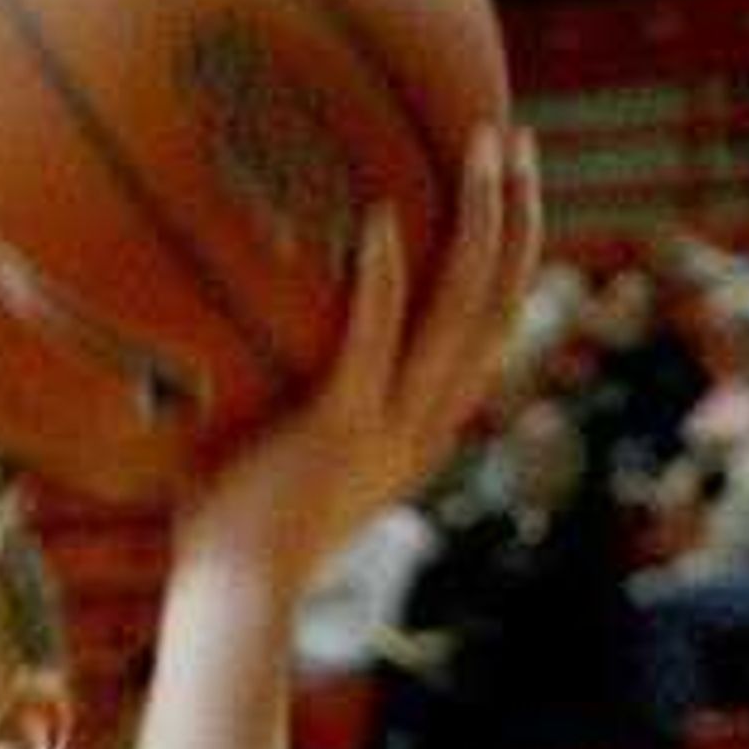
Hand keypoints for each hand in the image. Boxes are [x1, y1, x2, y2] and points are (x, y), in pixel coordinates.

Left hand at [176, 129, 541, 602]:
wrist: (232, 607)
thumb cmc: (234, 538)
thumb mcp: (279, 455)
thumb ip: (283, 396)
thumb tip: (230, 329)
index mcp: (420, 433)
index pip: (488, 334)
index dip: (510, 260)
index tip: (509, 194)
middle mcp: (424, 427)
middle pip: (499, 305)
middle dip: (518, 217)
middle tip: (516, 140)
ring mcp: (390, 429)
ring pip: (463, 310)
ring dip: (481, 221)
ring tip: (481, 144)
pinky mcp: (341, 431)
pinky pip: (374, 341)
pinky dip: (382, 278)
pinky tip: (379, 211)